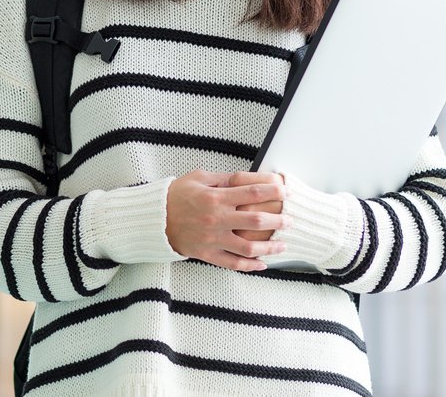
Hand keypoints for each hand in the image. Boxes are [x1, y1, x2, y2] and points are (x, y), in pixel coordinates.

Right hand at [165, 170, 291, 270]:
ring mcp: (213, 239)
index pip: (251, 192)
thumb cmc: (176, 195)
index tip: (286, 190)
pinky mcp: (207, 254)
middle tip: (291, 219)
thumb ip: (223, 180)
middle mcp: (217, 219)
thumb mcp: (198, 178)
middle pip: (256, 220)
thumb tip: (248, 178)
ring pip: (249, 247)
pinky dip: (250, 266)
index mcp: (215, 198)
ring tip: (283, 245)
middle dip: (278, 220)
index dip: (272, 190)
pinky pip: (233, 263)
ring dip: (270, 247)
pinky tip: (263, 264)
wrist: (153, 219)